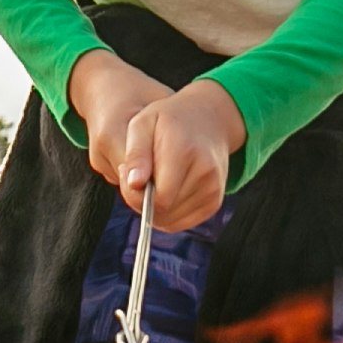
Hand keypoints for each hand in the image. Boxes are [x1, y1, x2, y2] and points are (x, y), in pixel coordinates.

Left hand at [79, 54, 242, 233]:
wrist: (209, 119)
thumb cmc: (169, 120)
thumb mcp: (143, 124)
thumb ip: (136, 154)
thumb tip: (134, 184)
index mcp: (186, 153)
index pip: (159, 198)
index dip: (136, 195)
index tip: (128, 175)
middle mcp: (205, 174)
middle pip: (164, 212)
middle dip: (142, 201)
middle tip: (139, 176)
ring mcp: (213, 190)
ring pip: (171, 221)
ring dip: (154, 208)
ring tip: (153, 180)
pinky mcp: (214, 202)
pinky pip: (181, 222)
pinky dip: (167, 213)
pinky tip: (164, 189)